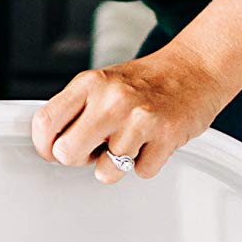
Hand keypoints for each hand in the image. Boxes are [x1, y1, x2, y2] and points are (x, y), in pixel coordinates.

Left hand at [30, 42, 232, 184]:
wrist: (196, 68)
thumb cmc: (147, 81)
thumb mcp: (103, 83)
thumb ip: (76, 110)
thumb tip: (51, 145)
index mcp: (90, 83)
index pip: (45, 122)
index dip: (45, 146)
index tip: (53, 151)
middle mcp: (112, 99)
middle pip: (67, 153)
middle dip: (79, 158)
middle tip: (96, 147)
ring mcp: (139, 118)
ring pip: (105, 172)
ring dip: (117, 164)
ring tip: (131, 140)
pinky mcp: (166, 136)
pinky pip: (141, 173)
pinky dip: (147, 163)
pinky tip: (153, 141)